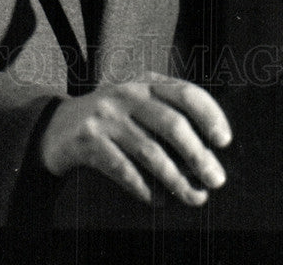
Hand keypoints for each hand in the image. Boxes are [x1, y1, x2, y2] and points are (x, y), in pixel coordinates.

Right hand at [39, 73, 231, 205]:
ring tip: (195, 197)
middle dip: (198, 154)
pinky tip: (159, 200)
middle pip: (171, 123)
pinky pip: (123, 169)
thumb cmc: (113, 120)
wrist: (58, 126)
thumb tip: (208, 154)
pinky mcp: (88, 141)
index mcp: (146, 82)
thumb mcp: (138, 104)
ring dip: (177, 179)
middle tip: (216, 179)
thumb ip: (168, 115)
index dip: (210, 115)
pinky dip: (145, 188)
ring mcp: (106, 117)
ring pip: (149, 151)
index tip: (224, 141)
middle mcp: (127, 94)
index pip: (185, 92)